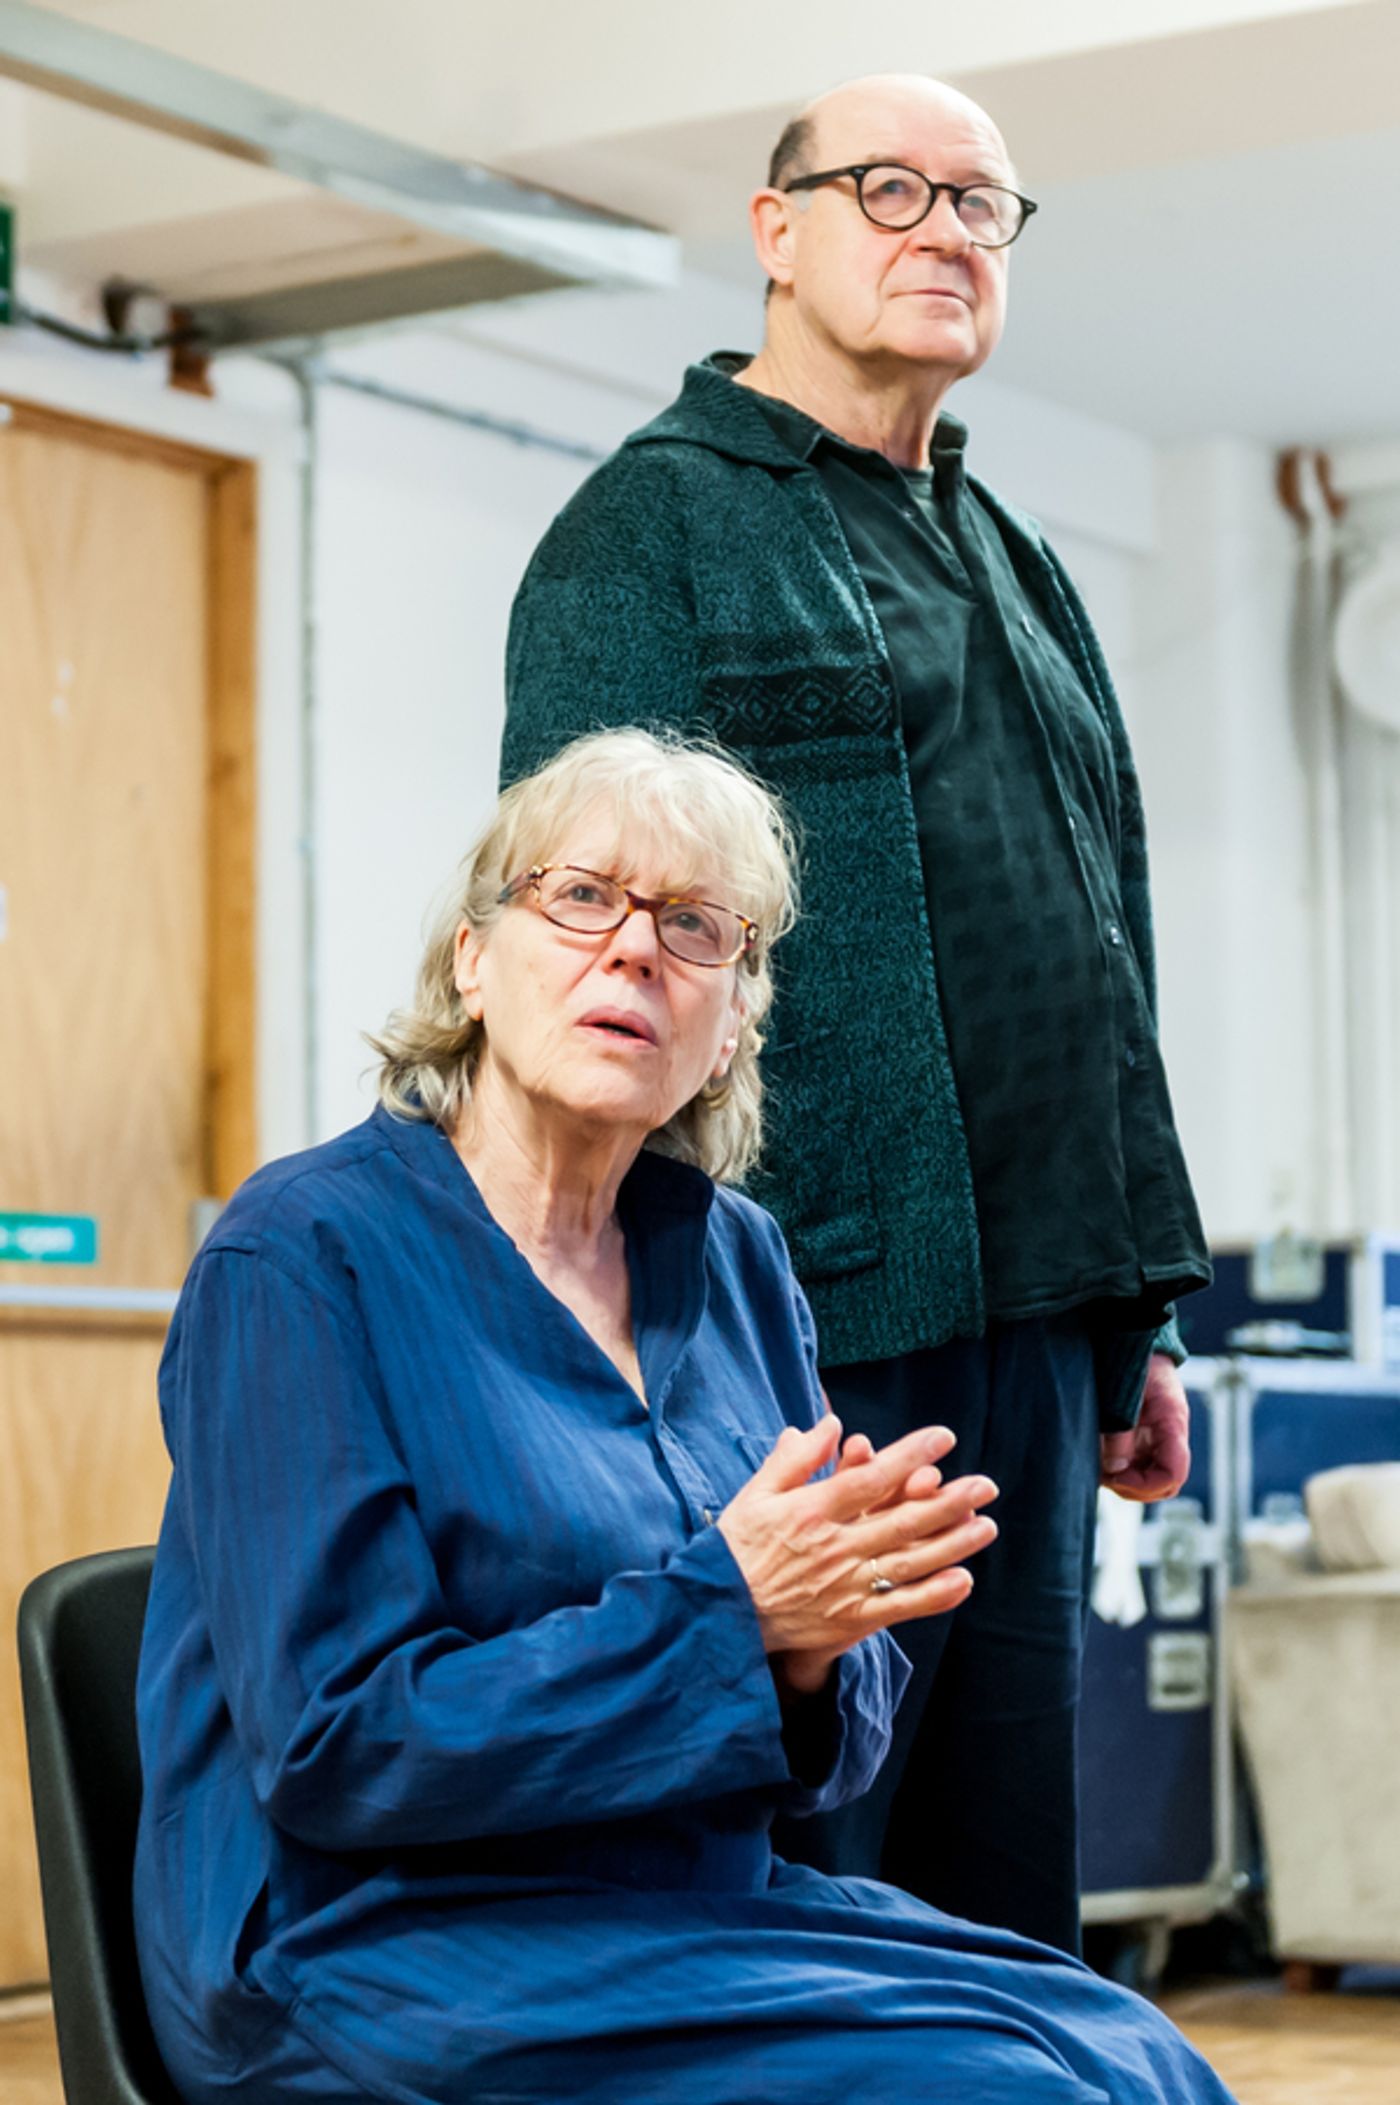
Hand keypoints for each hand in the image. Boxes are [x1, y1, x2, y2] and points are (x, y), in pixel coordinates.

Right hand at [717, 1418, 998, 1674]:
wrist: (718, 1616)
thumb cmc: (737, 1548)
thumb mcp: (755, 1494)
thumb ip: (794, 1459)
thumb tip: (828, 1423)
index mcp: (810, 1512)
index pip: (869, 1479)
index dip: (909, 1457)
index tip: (943, 1438)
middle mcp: (833, 1548)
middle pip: (900, 1521)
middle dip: (948, 1501)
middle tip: (986, 1485)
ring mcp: (844, 1587)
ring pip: (907, 1563)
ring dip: (951, 1545)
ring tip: (986, 1526)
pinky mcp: (848, 1622)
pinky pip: (898, 1608)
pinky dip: (932, 1596)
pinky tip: (963, 1580)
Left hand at [1099, 1353, 1190, 1502]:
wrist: (1136, 1340)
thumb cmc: (1136, 1360)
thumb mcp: (1127, 1390)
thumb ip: (1121, 1429)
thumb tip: (1114, 1467)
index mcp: (1173, 1424)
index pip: (1173, 1474)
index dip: (1145, 1485)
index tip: (1116, 1475)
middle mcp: (1169, 1438)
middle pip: (1164, 1486)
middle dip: (1134, 1489)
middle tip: (1105, 1475)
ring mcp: (1156, 1440)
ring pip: (1150, 1481)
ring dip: (1125, 1482)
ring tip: (1099, 1467)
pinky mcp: (1142, 1439)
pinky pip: (1137, 1468)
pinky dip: (1119, 1472)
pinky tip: (1100, 1461)